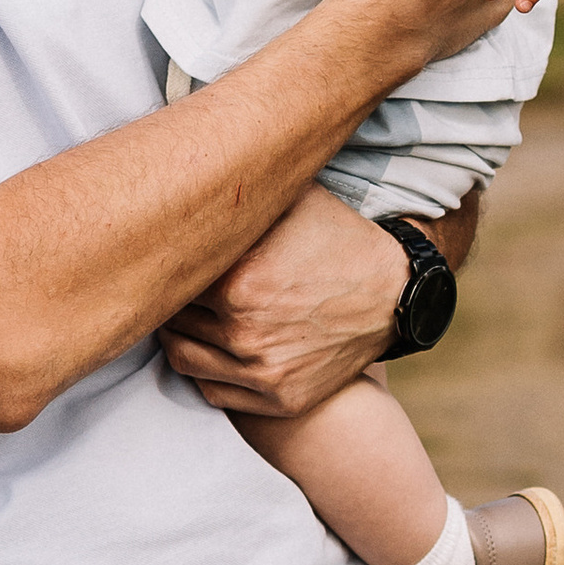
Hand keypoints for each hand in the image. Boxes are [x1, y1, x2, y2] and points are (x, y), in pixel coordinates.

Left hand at [161, 184, 402, 413]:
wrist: (396, 295)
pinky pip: (212, 391)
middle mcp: (245, 332)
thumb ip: (242, 189)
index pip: (173, 273)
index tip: (167, 249)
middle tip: (172, 280)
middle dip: (171, 296)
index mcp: (239, 281)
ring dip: (177, 333)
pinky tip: (208, 345)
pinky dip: (202, 370)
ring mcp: (261, 371)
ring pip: (183, 356)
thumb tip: (192, 165)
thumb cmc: (339, 239)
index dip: (168, 259)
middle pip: (173, 315)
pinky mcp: (277, 399)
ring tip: (184, 313)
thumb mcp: (294, 198)